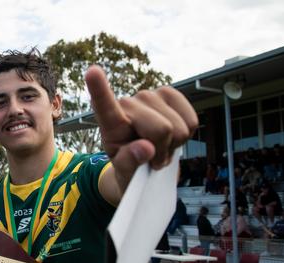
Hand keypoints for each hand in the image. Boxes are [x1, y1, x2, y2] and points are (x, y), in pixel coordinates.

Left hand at [86, 65, 197, 190]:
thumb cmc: (130, 166)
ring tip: (159, 147)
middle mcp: (129, 103)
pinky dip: (186, 136)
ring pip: (177, 127)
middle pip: (161, 129)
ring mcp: (150, 95)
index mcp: (111, 123)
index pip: (104, 106)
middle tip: (151, 157)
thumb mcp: (124, 172)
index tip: (92, 71)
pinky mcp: (170, 94)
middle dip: (162, 149)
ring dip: (173, 144)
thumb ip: (131, 162)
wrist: (145, 163)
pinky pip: (191, 121)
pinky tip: (171, 137)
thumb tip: (146, 148)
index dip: (99, 89)